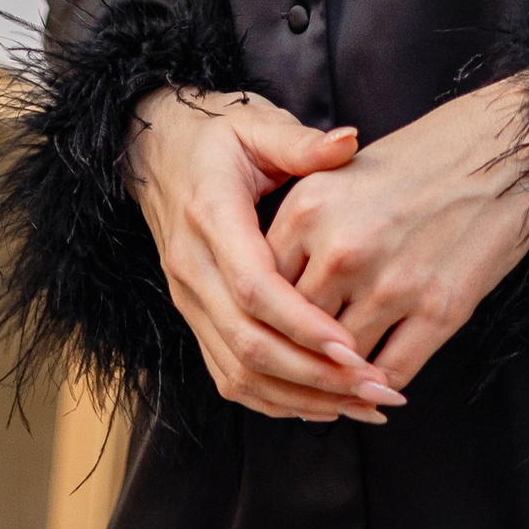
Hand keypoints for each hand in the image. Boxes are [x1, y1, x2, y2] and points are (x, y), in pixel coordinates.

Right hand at [126, 88, 406, 425]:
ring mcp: (188, 298)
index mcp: (210, 217)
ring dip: (300, 397)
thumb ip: (301, 142)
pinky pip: (229, 374)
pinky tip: (322, 404)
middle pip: (248, 343)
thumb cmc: (214, 134)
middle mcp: (192, 268)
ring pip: (238, 371)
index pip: (254, 288)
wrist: (153, 149)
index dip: (302, 324)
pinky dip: (275, 398)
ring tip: (362, 405)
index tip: (353, 348)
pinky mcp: (192, 316)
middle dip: (314, 375)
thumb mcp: (256, 123)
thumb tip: (349, 142)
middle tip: (375, 389)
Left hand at [266, 76, 528, 389]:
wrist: (504, 149)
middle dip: (300, 353)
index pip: (263, 288)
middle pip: (297, 329)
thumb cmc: (423, 158)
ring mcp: (392, 283)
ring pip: (342, 361)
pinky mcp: (439, 309)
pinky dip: (382, 385)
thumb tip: (276, 290)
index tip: (274, 333)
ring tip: (341, 383)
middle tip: (303, 370)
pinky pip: (393, 371)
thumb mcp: (344, 175)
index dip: (267, 317)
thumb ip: (303, 230)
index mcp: (309, 208)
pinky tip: (381, 381)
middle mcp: (342, 249)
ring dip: (341, 377)